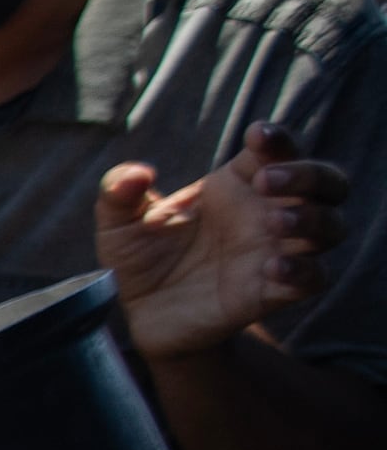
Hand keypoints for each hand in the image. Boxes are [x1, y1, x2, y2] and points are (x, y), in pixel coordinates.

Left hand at [101, 129, 345, 361]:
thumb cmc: (142, 258)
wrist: (144, 314)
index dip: (278, 138)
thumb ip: (119, 193)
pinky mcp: (274, 292)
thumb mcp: (120, 224)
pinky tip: (274, 268)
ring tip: (276, 222)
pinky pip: (313, 278)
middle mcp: (268, 212)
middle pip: (325, 181)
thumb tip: (135, 173)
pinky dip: (303, 270)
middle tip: (267, 181)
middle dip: (308, 173)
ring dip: (313, 218)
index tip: (256, 135)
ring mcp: (277, 251)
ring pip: (331, 226)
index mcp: (239, 183)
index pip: (278, 150)